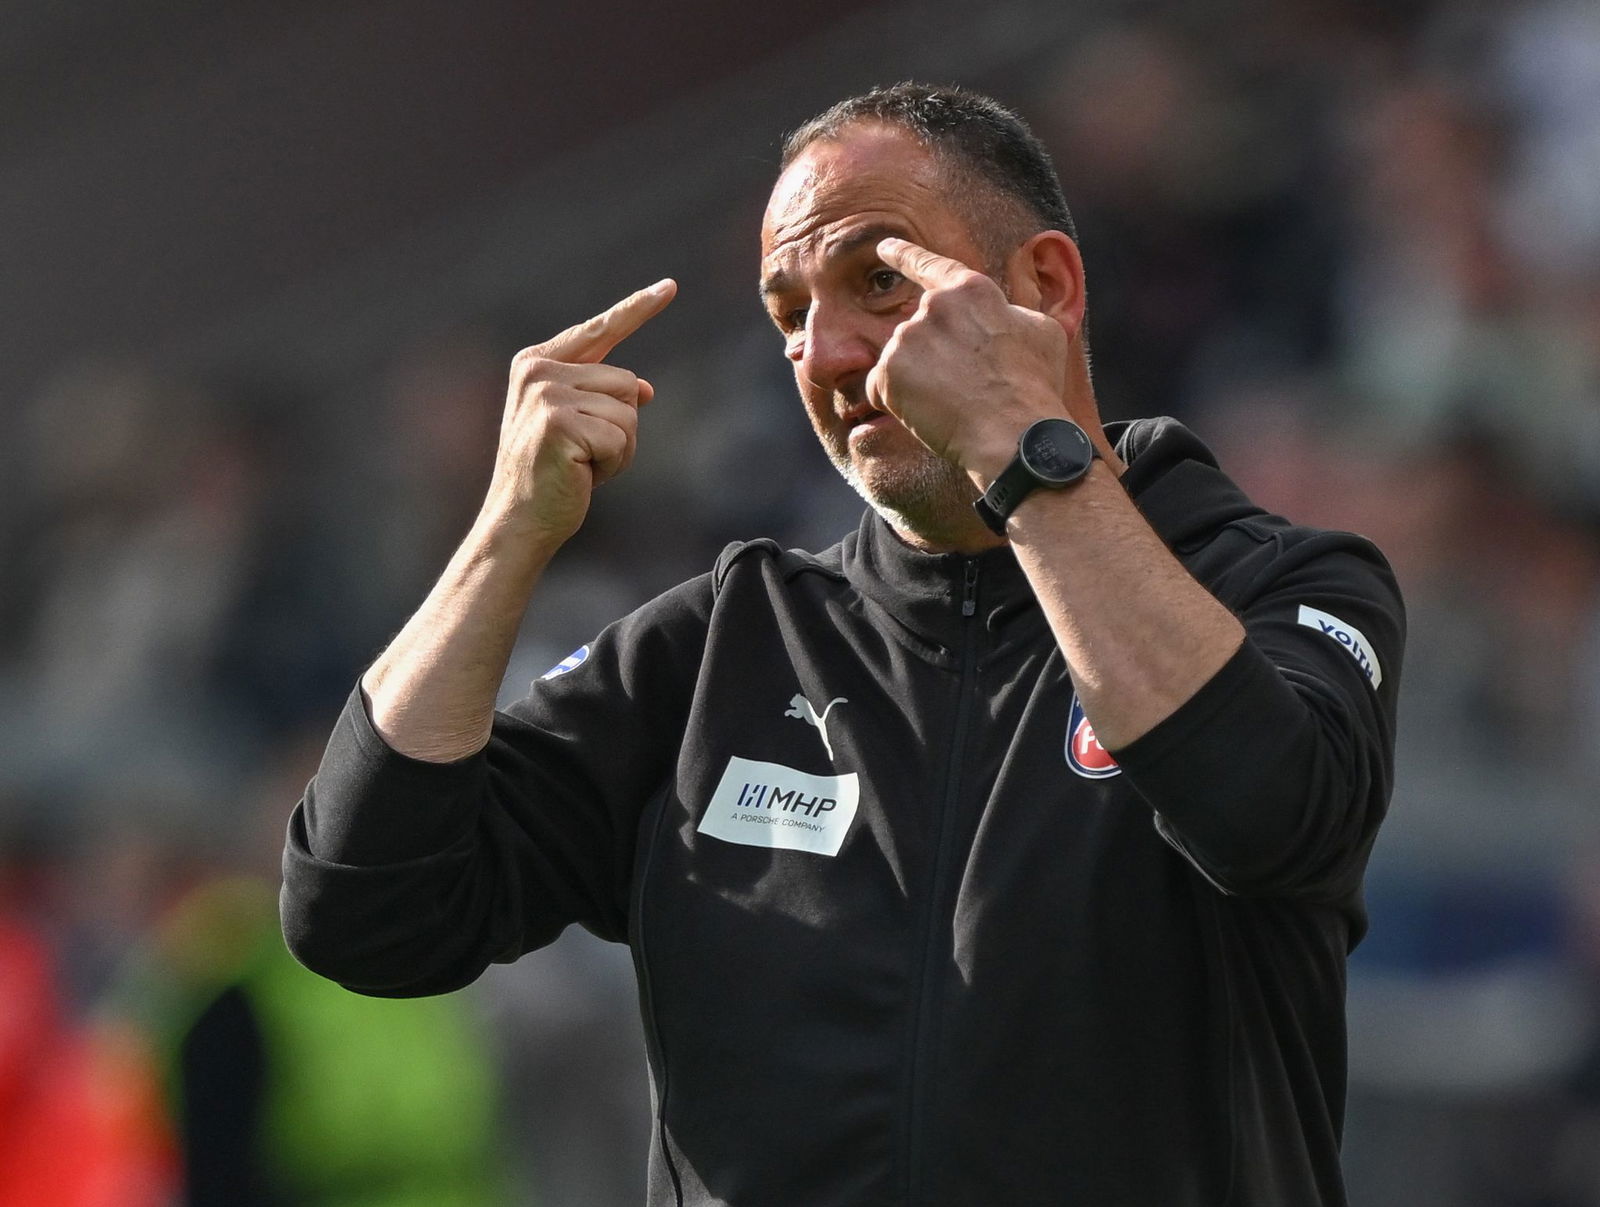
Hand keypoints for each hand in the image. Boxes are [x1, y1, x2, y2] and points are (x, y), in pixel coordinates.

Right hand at [486, 279, 675, 543]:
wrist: (519, 520)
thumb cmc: (551, 475)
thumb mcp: (578, 427)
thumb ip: (602, 398)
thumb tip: (644, 388)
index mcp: (537, 363)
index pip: (599, 330)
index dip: (637, 309)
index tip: (670, 286)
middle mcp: (538, 372)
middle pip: (626, 382)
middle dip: (621, 426)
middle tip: (583, 454)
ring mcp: (546, 395)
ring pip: (628, 411)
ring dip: (619, 448)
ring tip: (581, 464)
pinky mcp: (559, 423)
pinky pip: (622, 438)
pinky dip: (614, 464)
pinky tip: (582, 474)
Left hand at [866, 237, 1069, 485]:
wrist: (1015, 433)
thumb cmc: (1035, 386)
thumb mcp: (1043, 332)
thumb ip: (1012, 314)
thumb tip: (1004, 315)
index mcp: (970, 289)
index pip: (929, 265)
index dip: (904, 254)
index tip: (883, 247)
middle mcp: (933, 306)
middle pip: (921, 329)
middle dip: (934, 355)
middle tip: (965, 385)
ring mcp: (908, 339)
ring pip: (902, 360)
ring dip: (918, 379)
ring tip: (954, 402)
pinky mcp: (888, 373)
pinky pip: (881, 388)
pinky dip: (896, 402)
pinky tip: (928, 414)